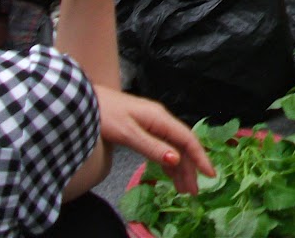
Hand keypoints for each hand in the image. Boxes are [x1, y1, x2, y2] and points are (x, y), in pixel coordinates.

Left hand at [93, 84, 213, 194]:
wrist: (84, 102)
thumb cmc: (104, 115)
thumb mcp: (127, 133)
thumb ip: (151, 146)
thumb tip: (176, 159)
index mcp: (160, 118)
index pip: (187, 139)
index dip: (200, 157)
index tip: (210, 174)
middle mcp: (160, 120)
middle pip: (181, 146)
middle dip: (190, 168)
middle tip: (193, 192)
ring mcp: (152, 124)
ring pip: (173, 147)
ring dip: (180, 168)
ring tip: (184, 189)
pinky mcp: (143, 129)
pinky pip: (162, 147)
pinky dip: (168, 163)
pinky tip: (171, 175)